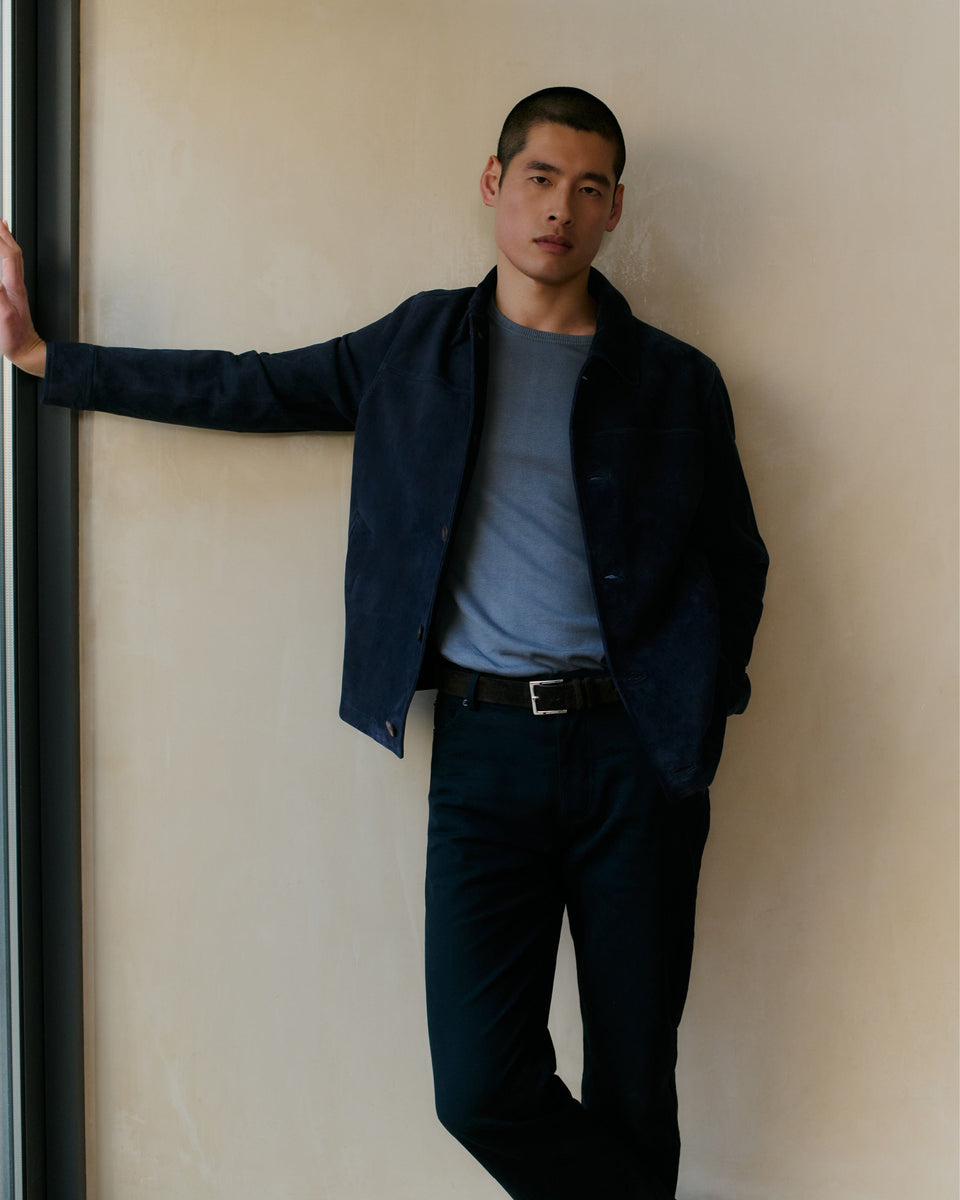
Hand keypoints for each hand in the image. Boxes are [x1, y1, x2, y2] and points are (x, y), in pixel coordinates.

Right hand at [0, 220, 45, 375]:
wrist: (28, 351)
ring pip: (13, 258)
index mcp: (13, 288)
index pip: (7, 255)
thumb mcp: (4, 317)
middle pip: (12, 252)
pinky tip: (1, 255)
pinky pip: (10, 268)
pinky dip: (5, 255)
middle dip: (3, 233)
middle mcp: (16, 285)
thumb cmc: (15, 338)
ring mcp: (16, 289)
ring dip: (5, 241)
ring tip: (0, 228)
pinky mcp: (14, 294)